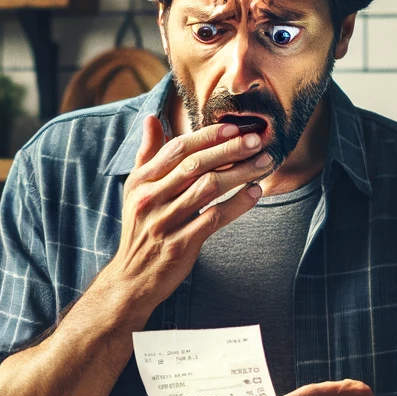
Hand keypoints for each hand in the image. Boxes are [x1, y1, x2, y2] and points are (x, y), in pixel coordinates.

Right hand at [98, 115, 268, 321]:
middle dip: (229, 150)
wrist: (132, 277)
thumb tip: (150, 118)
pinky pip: (214, 219)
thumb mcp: (135, 190)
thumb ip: (146, 154)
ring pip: (208, 190)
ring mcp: (165, 222)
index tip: (234, 128)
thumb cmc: (140, 228)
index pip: (177, 149)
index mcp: (141, 182)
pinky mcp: (180, 244)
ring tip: (264, 163)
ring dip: (240, 174)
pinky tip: (254, 193)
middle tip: (257, 141)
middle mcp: (150, 199)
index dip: (207, 137)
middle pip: (195, 166)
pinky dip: (237, 205)